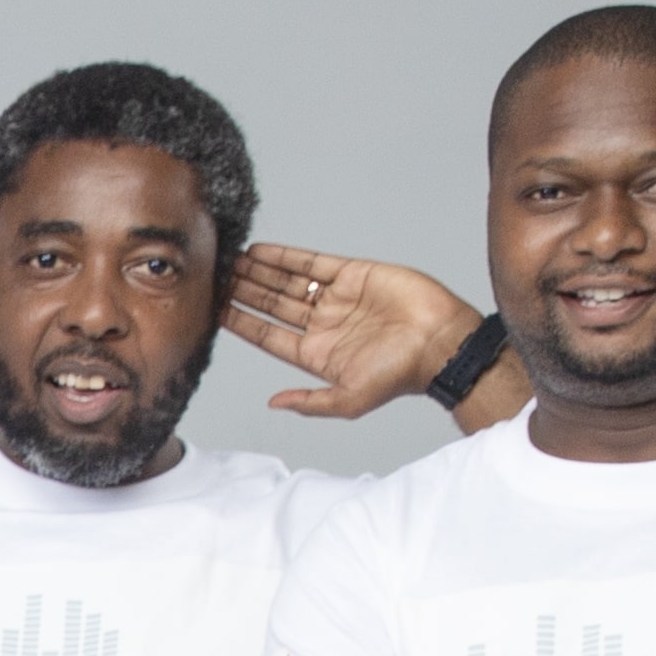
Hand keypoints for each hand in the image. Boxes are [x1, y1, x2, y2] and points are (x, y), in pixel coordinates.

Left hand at [223, 243, 502, 422]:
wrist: (440, 343)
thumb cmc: (400, 376)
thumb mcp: (349, 400)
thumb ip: (310, 402)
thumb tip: (274, 404)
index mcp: (316, 354)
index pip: (268, 336)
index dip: (242, 323)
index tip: (215, 310)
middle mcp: (322, 324)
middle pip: (272, 305)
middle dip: (244, 292)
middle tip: (215, 277)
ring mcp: (337, 298)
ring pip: (287, 281)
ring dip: (258, 272)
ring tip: (230, 261)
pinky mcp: (353, 275)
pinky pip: (312, 262)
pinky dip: (285, 256)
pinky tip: (259, 251)